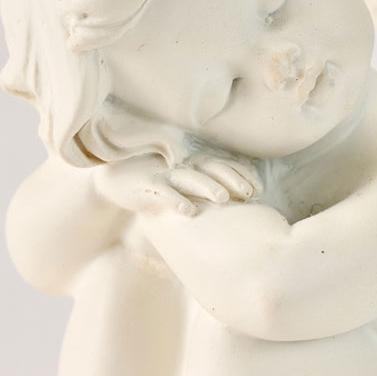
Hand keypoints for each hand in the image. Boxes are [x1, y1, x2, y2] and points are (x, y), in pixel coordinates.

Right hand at [93, 153, 261, 216]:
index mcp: (196, 163)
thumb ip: (207, 187)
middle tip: (249, 194)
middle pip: (212, 169)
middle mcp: (184, 165)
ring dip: (208, 187)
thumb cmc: (159, 182)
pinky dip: (176, 200)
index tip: (260, 189)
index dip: (242, 174)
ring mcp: (166, 174)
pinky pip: (163, 192)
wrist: (116, 177)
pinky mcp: (147, 185)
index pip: (224, 165)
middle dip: (232, 180)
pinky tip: (188, 212)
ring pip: (190, 178)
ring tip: (223, 199)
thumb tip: (237, 203)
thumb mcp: (185, 182)